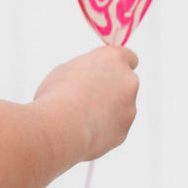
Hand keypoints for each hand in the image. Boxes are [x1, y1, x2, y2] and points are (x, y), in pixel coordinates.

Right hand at [34, 45, 139, 162]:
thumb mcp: (64, 70)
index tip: (106, 71)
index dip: (116, 65)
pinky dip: (102, 128)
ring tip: (79, 116)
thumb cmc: (57, 95)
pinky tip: (83, 129)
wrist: (59, 127)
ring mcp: (130, 108)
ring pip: (121, 107)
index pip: (128, 57)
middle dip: (111, 89)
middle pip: (125, 83)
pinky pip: (114, 127)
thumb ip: (84, 70)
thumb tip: (86, 78)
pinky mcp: (124, 131)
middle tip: (87, 95)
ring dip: (106, 110)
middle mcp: (128, 81)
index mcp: (112, 59)